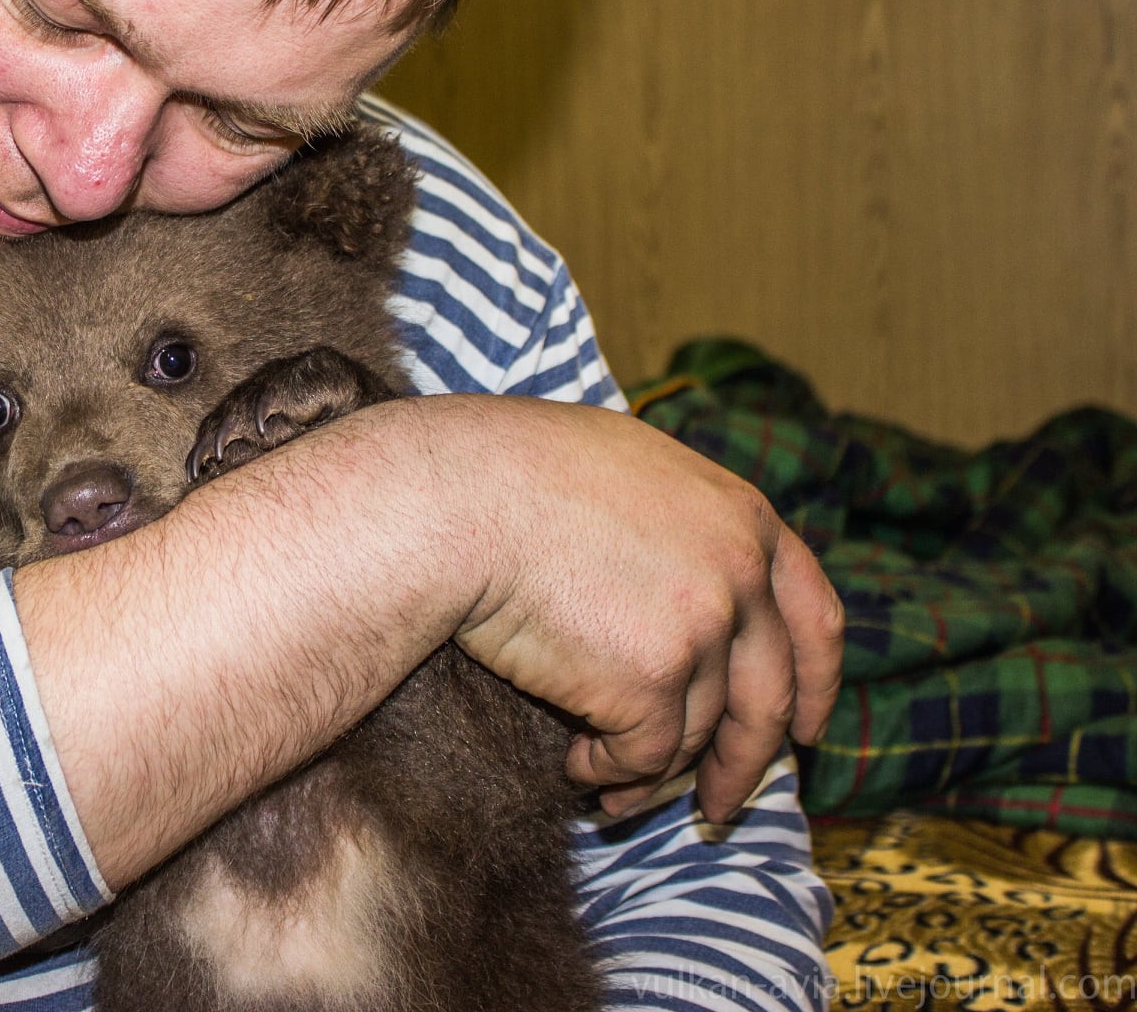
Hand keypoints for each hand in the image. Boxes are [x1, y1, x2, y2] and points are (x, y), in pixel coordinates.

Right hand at [437, 396, 844, 822]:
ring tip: (613, 790)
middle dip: (744, 762)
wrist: (456, 502)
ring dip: (654, 773)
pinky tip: (577, 767)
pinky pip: (643, 755)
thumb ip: (677, 520)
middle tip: (721, 805)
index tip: (806, 729)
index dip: (815, 682)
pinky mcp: (650, 682)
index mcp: (742, 516)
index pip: (815, 614)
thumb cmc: (509, 473)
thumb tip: (683, 570)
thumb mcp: (625, 468)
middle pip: (768, 695)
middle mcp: (739, 573)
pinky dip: (610, 772)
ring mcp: (701, 629)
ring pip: (696, 734)